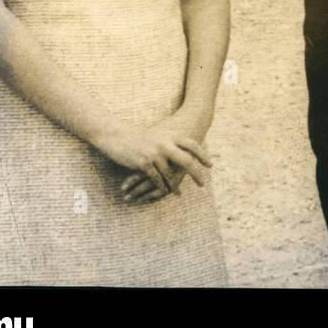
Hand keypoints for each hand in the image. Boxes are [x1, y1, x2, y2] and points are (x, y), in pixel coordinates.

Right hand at [95, 118, 211, 205]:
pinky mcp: (144, 163)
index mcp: (170, 135)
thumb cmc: (139, 136)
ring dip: (174, 185)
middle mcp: (165, 144)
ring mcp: (155, 154)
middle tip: (202, 184)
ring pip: (170, 173)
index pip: (192, 145)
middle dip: (196, 174)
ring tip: (178, 192)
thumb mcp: (158, 134)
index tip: (210, 165)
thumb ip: (171, 141)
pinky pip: (157, 179)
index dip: (202, 155)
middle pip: (186, 161)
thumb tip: (186, 149)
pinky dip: (161, 186)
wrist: (117, 135)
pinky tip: (165, 192)